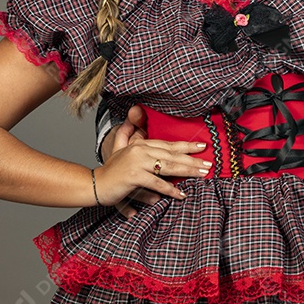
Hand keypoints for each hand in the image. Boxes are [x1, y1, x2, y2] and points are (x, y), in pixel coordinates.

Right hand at [98, 105, 213, 218]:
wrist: (94, 184)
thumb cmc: (111, 170)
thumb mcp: (119, 148)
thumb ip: (128, 133)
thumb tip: (135, 110)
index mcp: (140, 144)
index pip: (169, 145)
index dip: (187, 146)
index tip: (203, 147)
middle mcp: (140, 151)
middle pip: (172, 155)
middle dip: (192, 160)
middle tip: (209, 165)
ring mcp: (137, 163)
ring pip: (168, 167)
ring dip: (187, 172)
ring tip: (202, 175)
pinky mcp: (134, 177)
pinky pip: (157, 183)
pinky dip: (170, 189)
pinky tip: (181, 194)